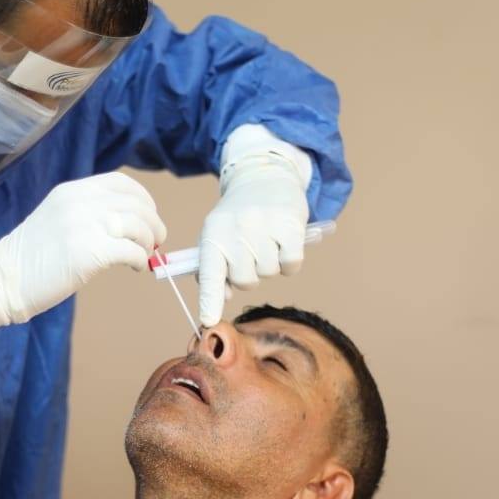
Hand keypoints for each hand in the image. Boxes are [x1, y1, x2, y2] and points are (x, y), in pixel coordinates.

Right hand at [0, 172, 166, 334]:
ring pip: (140, 226)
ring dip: (148, 243)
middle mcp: (80, 202)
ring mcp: (84, 226)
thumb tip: (129, 224)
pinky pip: (132, 251)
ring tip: (143, 256)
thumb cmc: (30, 258)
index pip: (121, 184)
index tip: (149, 217)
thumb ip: (87, 214)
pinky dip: (140, 260)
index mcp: (72, 191)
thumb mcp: (57, 219)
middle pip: (137, 205)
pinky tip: (135, 267)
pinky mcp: (89, 253)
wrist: (2, 280)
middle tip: (156, 242)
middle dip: (154, 224)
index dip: (144, 199)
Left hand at [197, 145, 309, 326]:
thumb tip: (224, 296)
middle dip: (249, 273)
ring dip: (270, 264)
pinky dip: (289, 260)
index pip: (210, 274)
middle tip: (251, 250)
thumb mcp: (218, 235)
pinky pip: (290, 265)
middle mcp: (236, 230)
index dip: (210, 300)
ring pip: (269, 273)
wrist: (264, 177)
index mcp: (213, 235)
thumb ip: (215, 268)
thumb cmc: (238, 217)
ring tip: (266, 240)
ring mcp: (263, 227)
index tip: (208, 321)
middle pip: (245, 281)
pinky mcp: (290, 226)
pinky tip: (284, 242)